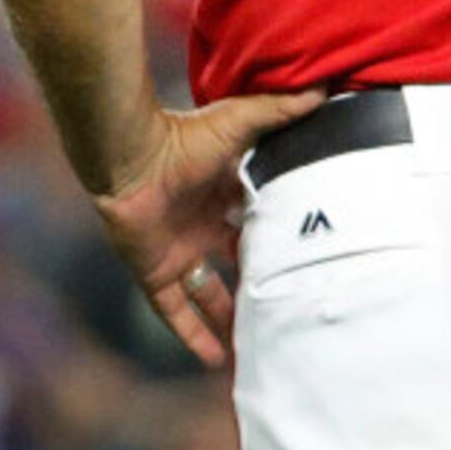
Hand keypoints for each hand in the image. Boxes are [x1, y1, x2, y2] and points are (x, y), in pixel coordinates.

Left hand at [92, 88, 324, 367]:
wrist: (128, 157)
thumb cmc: (182, 137)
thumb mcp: (240, 123)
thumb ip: (279, 110)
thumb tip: (323, 87)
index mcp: (223, 192)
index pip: (257, 221)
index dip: (281, 238)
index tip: (314, 257)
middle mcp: (201, 224)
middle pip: (236, 261)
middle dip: (261, 281)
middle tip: (296, 306)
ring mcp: (178, 250)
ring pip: (209, 293)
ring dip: (231, 318)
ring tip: (262, 346)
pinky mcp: (155, 272)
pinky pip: (175, 312)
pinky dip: (193, 335)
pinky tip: (215, 362)